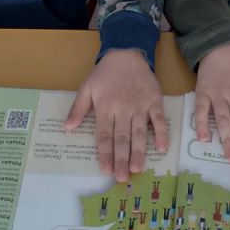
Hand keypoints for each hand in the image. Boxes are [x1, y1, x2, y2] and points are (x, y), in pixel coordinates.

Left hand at [63, 50, 167, 182]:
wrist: (127, 52)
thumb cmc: (105, 73)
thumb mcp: (87, 87)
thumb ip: (78, 108)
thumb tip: (67, 128)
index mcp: (105, 108)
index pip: (104, 135)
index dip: (105, 153)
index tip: (105, 169)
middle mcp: (123, 109)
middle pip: (121, 138)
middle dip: (121, 159)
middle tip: (121, 178)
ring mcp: (140, 106)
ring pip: (139, 133)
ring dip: (139, 151)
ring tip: (137, 168)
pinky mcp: (154, 101)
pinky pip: (159, 120)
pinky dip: (161, 133)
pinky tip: (162, 148)